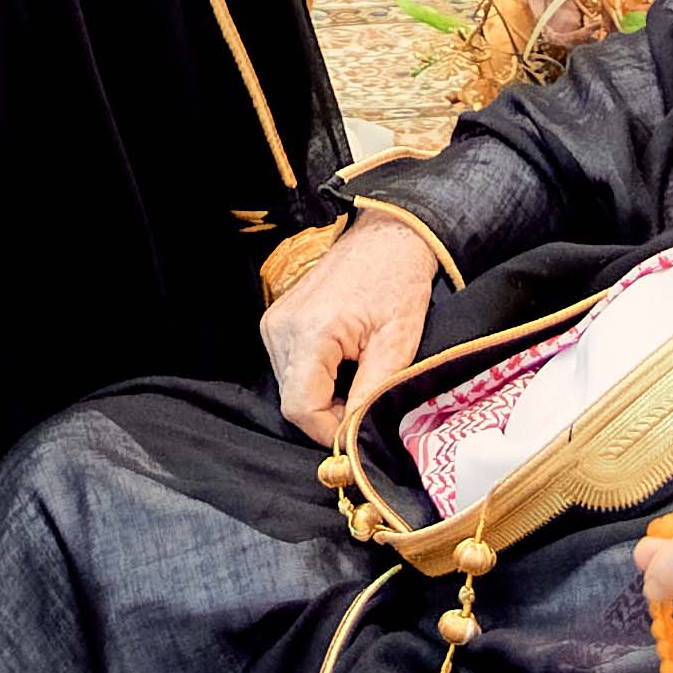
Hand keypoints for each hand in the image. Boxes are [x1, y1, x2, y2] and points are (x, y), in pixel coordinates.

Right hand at [262, 212, 440, 438]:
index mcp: (311, 331)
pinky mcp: (277, 321)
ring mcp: (274, 323)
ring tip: (357, 378)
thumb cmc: (397, 280)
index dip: (328, 430)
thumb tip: (353, 435)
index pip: (300, 407)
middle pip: (292, 401)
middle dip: (328, 415)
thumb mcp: (398, 342)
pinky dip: (315, 379)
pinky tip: (343, 365)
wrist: (388, 237)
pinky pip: (290, 368)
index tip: (356, 434)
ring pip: (290, 388)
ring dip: (322, 397)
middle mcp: (282, 327)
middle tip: (363, 405)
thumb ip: (372, 392)